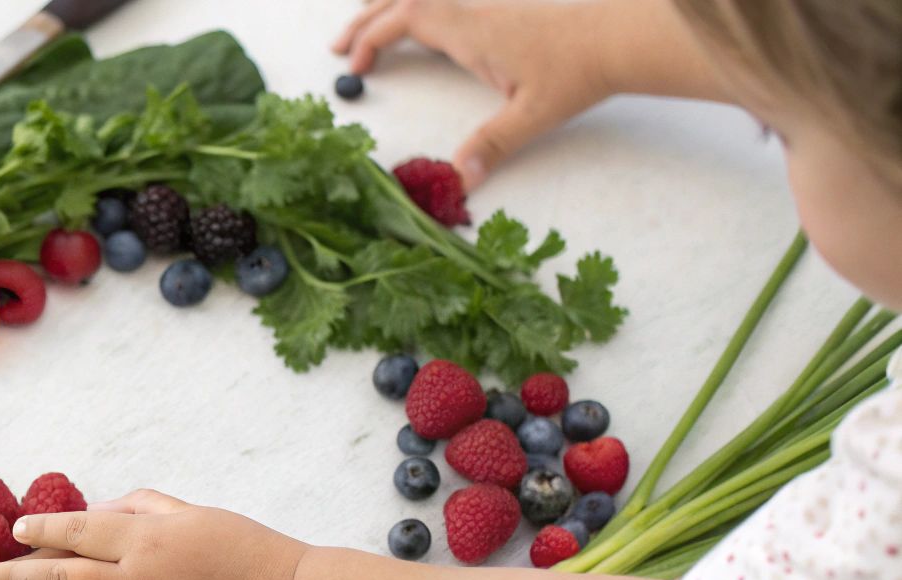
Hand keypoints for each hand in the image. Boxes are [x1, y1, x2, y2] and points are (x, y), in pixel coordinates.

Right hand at [333, 0, 614, 187]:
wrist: (621, 37)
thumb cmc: (579, 71)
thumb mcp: (533, 116)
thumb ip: (491, 146)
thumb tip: (458, 179)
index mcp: (472, 30)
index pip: (406, 18)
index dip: (372, 38)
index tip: (355, 68)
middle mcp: (473, 11)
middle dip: (366, 20)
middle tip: (339, 49)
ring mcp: (485, 8)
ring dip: (388, 11)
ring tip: (366, 34)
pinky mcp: (498, 13)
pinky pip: (443, 4)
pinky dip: (415, 13)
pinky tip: (416, 34)